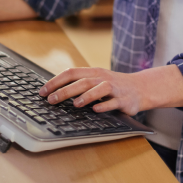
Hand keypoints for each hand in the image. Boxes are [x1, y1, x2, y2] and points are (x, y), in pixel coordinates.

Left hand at [38, 65, 182, 115]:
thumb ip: (79, 83)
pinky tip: (96, 109)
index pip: (71, 73)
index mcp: (92, 72)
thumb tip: (54, 91)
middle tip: (51, 99)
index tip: (42, 91)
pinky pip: (113, 102)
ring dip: (86, 96)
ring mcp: (114, 88)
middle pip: (82, 82)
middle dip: (65, 90)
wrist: (140, 88)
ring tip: (75, 104)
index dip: (55, 81)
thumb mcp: (96, 80)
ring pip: (98, 89)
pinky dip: (105, 105)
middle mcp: (102, 78)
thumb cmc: (113, 86)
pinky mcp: (124, 100)